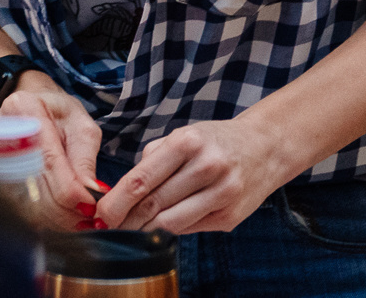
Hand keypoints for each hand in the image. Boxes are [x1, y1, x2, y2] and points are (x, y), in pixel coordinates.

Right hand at [0, 71, 105, 230]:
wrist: (36, 110)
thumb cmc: (61, 116)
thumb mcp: (82, 126)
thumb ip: (85, 159)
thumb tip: (91, 193)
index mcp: (25, 107)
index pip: (45, 157)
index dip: (68, 187)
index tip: (89, 205)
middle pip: (30, 182)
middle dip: (62, 208)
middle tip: (87, 217)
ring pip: (21, 199)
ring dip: (52, 217)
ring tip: (76, 218)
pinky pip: (14, 205)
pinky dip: (41, 217)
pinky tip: (59, 217)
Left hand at [95, 114, 293, 234]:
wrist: (264, 148)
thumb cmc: (214, 141)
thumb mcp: (183, 135)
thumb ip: (153, 158)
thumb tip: (122, 191)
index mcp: (188, 142)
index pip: (142, 179)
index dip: (117, 201)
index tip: (100, 213)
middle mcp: (207, 167)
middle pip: (154, 203)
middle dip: (126, 219)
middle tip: (108, 226)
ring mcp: (222, 194)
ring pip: (171, 222)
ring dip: (144, 229)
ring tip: (128, 229)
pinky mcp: (230, 217)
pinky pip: (190, 228)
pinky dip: (170, 229)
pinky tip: (158, 227)